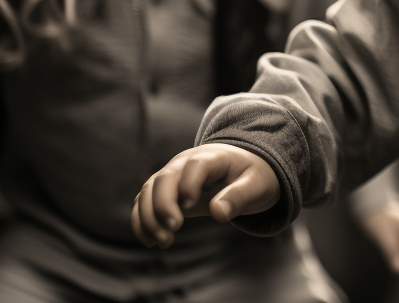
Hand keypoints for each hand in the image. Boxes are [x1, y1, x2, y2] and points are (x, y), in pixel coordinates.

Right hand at [131, 143, 280, 247]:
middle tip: (174, 229)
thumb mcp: (256, 185)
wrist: (243, 170)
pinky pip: (145, 202)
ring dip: (149, 216)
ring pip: (149, 190)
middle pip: (165, 177)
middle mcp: (187, 162)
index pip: (196, 165)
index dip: (189, 184)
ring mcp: (173, 175)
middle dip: (163, 204)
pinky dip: (142, 221)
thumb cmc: (253, 177)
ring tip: (163, 242)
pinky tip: (150, 241)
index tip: (190, 207)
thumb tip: (218, 213)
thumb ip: (239, 197)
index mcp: (213, 157)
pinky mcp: (166, 190)